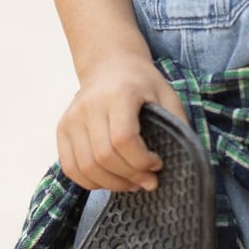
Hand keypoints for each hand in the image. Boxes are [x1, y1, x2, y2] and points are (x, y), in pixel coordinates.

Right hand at [57, 51, 182, 194]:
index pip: (123, 139)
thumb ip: (177, 123)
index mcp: (119, 94)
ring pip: (86, 167)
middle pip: (104, 157)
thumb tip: (187, 159)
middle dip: (130, 177)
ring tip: (131, 183)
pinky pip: (70, 167)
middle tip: (148, 181)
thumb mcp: (166, 94)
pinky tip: (110, 179)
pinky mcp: (62, 128)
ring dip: (112, 184)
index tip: (157, 163)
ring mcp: (72, 117)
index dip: (141, 160)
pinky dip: (90, 182)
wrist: (109, 63)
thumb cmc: (141, 82)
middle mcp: (90, 105)